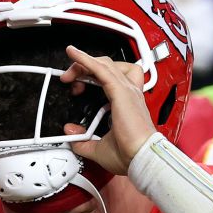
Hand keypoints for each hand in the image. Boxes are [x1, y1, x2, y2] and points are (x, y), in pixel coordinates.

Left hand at [59, 45, 157, 174]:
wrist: (142, 158)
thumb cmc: (130, 155)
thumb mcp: (99, 148)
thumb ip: (83, 141)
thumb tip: (70, 133)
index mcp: (127, 104)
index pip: (110, 78)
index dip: (92, 78)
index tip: (77, 89)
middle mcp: (129, 93)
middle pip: (107, 66)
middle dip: (86, 68)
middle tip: (70, 80)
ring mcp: (127, 90)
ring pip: (105, 63)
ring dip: (84, 63)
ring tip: (70, 71)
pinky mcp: (121, 91)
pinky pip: (101, 69)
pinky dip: (86, 60)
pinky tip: (74, 54)